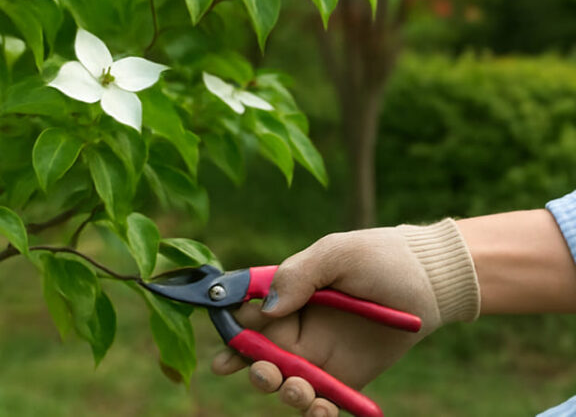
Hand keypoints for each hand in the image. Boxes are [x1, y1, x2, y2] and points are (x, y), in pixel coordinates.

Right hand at [211, 220, 479, 415]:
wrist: (431, 279)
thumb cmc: (378, 256)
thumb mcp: (334, 254)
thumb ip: (297, 275)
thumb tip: (266, 309)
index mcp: (284, 298)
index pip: (244, 317)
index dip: (230, 335)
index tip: (223, 354)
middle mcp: (295, 330)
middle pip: (258, 357)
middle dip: (254, 371)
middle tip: (265, 372)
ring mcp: (319, 357)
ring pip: (286, 384)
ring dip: (284, 393)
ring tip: (299, 391)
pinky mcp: (345, 380)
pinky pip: (323, 402)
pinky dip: (317, 412)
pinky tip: (321, 409)